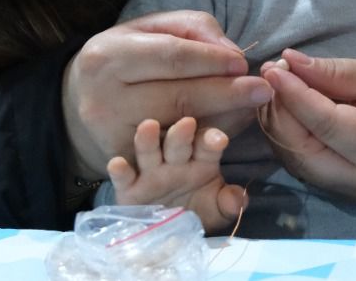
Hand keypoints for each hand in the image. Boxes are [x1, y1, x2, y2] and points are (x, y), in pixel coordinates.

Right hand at [63, 11, 273, 178]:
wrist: (80, 100)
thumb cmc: (125, 57)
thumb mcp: (149, 28)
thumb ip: (193, 29)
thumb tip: (232, 53)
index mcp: (109, 57)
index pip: (171, 57)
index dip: (211, 60)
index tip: (243, 63)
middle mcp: (105, 100)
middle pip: (179, 98)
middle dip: (227, 93)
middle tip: (263, 89)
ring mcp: (113, 137)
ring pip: (180, 131)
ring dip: (224, 121)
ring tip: (252, 110)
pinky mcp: (125, 164)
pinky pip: (174, 155)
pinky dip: (205, 143)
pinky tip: (228, 131)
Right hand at [107, 116, 246, 232]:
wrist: (167, 232)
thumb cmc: (196, 210)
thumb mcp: (216, 209)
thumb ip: (229, 203)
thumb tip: (238, 199)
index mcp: (200, 159)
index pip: (207, 145)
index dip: (212, 141)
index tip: (218, 140)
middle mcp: (174, 160)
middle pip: (178, 142)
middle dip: (182, 134)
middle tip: (186, 124)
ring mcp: (150, 171)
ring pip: (148, 151)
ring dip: (148, 140)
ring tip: (148, 126)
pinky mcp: (129, 187)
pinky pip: (124, 177)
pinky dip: (119, 170)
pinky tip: (117, 163)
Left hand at [256, 50, 355, 205]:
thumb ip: (336, 72)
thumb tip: (289, 62)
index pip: (326, 124)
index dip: (294, 96)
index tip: (272, 69)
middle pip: (303, 153)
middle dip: (280, 114)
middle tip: (272, 77)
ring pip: (299, 166)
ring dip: (280, 128)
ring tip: (278, 91)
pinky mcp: (348, 197)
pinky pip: (307, 170)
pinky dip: (291, 141)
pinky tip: (289, 114)